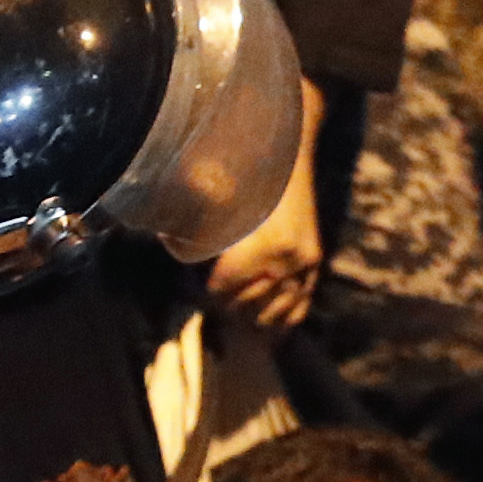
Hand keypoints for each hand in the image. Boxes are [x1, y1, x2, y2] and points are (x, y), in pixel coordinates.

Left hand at [201, 118, 324, 334]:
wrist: (292, 151)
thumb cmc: (251, 168)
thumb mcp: (217, 188)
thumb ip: (194, 216)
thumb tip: (167, 239)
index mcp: (264, 246)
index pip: (223, 290)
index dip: (205, 291)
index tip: (195, 285)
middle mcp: (288, 259)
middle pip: (247, 305)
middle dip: (226, 306)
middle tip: (211, 299)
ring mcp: (306, 263)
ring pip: (275, 312)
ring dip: (252, 317)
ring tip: (234, 313)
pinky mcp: (315, 263)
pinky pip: (300, 306)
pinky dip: (282, 321)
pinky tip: (266, 330)